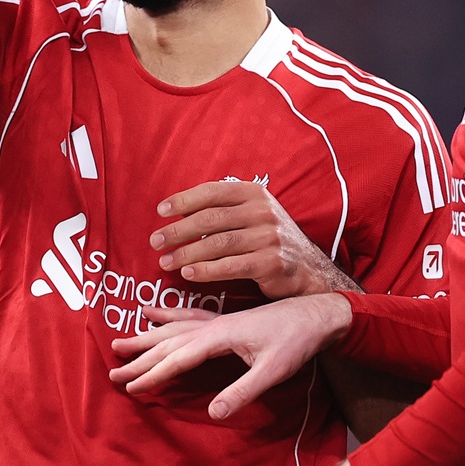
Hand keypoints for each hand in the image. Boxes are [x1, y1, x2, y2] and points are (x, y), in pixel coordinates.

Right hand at [109, 293, 351, 418]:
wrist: (315, 315)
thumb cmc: (295, 343)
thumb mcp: (272, 371)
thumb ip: (242, 392)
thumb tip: (213, 413)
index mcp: (219, 336)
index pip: (178, 359)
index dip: (153, 374)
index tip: (131, 386)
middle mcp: (212, 325)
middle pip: (168, 343)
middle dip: (140, 358)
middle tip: (113, 371)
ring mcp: (216, 320)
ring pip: (172, 328)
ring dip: (146, 337)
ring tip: (120, 341)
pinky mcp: (223, 319)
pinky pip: (186, 315)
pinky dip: (166, 315)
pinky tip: (152, 312)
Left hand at [151, 180, 354, 298]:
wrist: (309, 269)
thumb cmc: (269, 240)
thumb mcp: (253, 215)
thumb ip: (224, 210)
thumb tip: (179, 213)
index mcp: (255, 193)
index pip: (212, 191)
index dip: (184, 200)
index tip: (161, 211)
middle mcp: (262, 212)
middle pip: (210, 219)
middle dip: (178, 230)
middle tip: (155, 241)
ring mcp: (268, 237)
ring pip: (217, 244)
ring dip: (186, 253)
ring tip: (165, 261)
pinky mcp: (271, 263)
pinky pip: (231, 266)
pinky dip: (206, 271)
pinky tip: (189, 274)